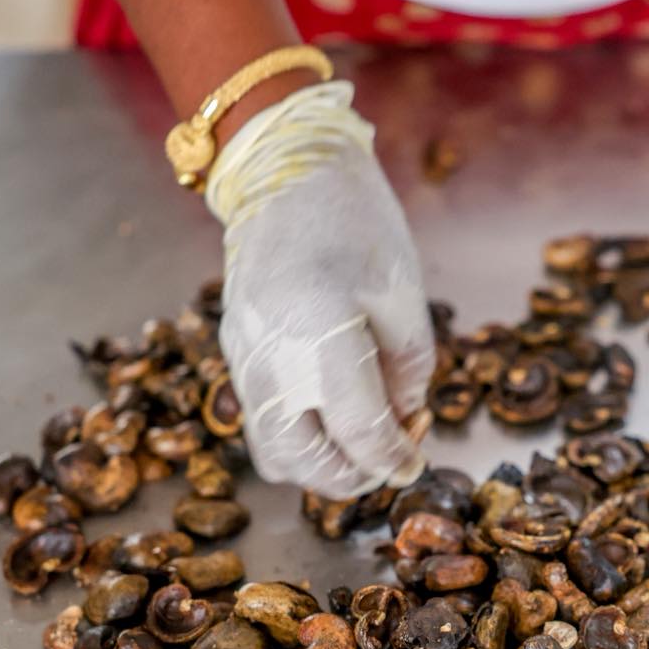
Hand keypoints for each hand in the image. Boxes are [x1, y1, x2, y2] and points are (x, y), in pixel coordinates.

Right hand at [205, 82, 434, 498]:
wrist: (286, 172)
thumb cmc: (358, 223)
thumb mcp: (403, 295)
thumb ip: (408, 369)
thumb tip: (405, 426)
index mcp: (324, 335)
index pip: (360, 432)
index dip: (394, 459)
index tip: (415, 464)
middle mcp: (273, 357)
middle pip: (307, 462)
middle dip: (355, 475)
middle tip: (390, 457)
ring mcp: (244, 358)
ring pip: (275, 455)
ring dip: (321, 467)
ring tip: (360, 444)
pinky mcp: (233, 352)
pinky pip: (261, 424)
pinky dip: (298, 440)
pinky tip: (332, 417)